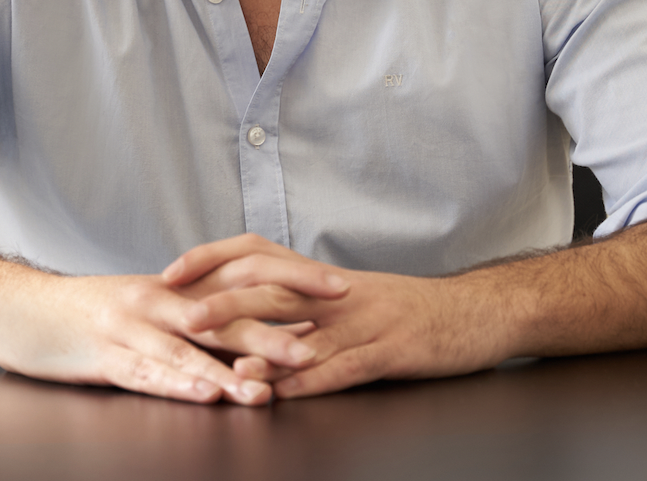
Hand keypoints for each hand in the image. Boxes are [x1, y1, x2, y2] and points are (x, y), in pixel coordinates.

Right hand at [0, 267, 313, 405]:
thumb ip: (192, 313)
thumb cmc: (83, 312)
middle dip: (276, 327)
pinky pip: (146, 372)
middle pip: (226, 312)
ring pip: (189, 348)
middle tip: (322, 340)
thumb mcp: (144, 304)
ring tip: (269, 386)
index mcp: (173, 285)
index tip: (339, 289)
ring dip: (231, 367)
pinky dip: (177, 383)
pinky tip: (204, 392)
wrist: (14, 307)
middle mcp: (157, 300)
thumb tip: (248, 322)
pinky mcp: (102, 355)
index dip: (291, 282)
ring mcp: (129, 327)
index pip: (244, 278)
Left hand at [163, 234, 514, 398]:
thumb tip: (240, 311)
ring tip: (226, 366)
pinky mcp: (390, 350)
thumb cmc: (406, 311)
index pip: (255, 253)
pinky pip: (344, 366)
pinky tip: (286, 393)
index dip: (211, 258)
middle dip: (222, 303)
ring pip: (304, 332)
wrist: (474, 313)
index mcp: (320, 277)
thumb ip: (296, 303)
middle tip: (181, 317)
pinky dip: (312, 381)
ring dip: (262, 349)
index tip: (171, 272)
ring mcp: (363, 321)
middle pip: (270, 289)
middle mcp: (335, 293)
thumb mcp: (346, 298)